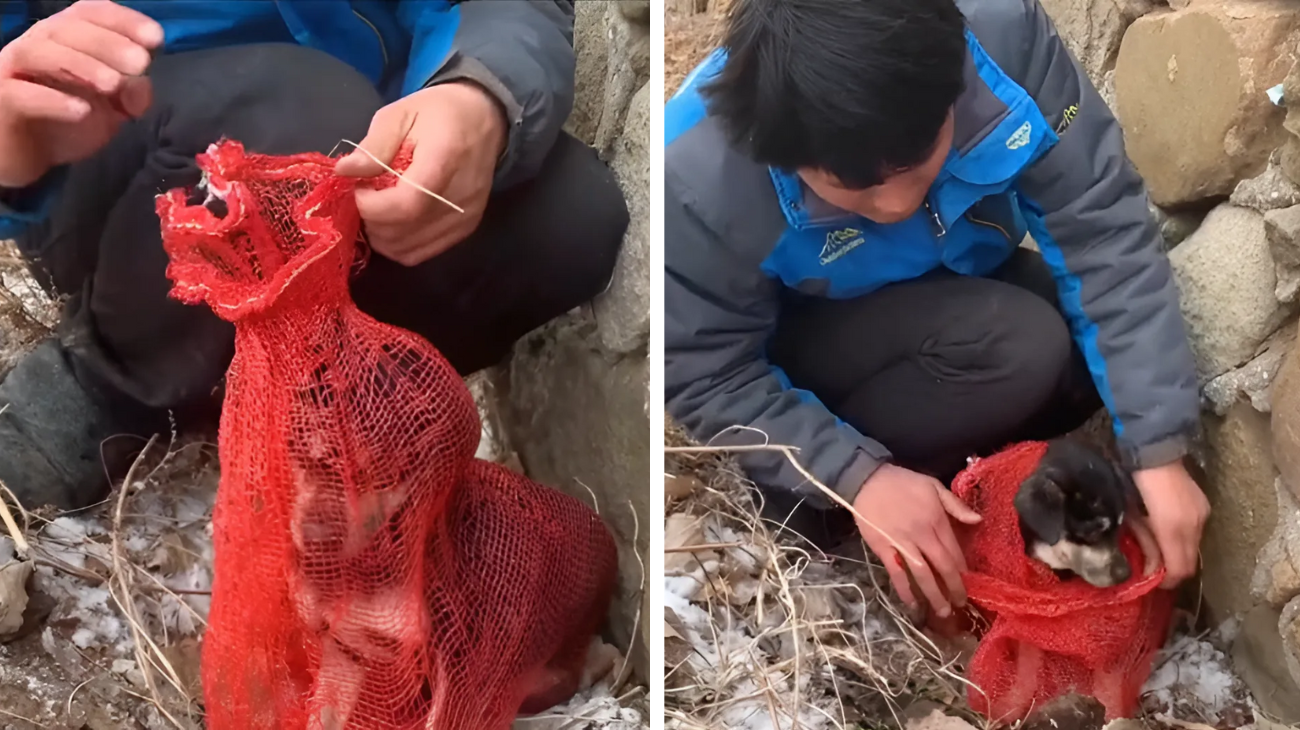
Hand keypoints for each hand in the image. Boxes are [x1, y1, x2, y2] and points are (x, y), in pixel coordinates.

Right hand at [0, 0, 162, 187]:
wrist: (25, 154)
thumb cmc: (67, 121)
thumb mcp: (110, 109)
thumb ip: (131, 94)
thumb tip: (141, 85)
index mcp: (66, 38)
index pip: (91, 14)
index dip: (123, 21)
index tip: (155, 38)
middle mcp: (37, 45)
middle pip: (67, 29)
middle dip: (108, 43)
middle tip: (140, 63)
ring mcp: (14, 71)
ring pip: (40, 53)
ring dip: (81, 64)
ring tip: (113, 84)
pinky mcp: (2, 102)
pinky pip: (21, 95)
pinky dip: (53, 100)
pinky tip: (82, 111)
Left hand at [335, 81, 506, 266]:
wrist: (484, 120)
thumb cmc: (438, 113)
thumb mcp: (400, 113)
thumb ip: (374, 145)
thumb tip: (344, 172)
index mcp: (445, 157)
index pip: (408, 203)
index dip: (373, 206)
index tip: (358, 189)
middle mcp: (461, 194)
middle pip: (406, 229)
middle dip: (372, 220)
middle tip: (365, 196)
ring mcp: (466, 216)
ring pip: (411, 248)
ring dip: (382, 235)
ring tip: (378, 208)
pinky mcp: (466, 228)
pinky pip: (423, 253)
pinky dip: (399, 245)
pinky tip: (392, 223)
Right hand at [852, 464, 981, 617]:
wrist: (867, 480)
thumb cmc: (902, 483)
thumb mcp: (933, 485)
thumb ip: (956, 505)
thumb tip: (978, 520)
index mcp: (936, 520)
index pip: (954, 551)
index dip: (963, 571)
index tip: (969, 584)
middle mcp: (922, 535)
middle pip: (943, 567)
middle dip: (954, 588)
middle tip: (960, 604)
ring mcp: (902, 544)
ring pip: (923, 574)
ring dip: (934, 595)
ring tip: (943, 611)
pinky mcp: (883, 549)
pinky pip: (896, 573)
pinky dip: (905, 590)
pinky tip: (912, 604)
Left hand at [1132, 460, 1209, 588]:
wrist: (1157, 452)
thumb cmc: (1136, 484)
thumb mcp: (1133, 515)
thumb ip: (1145, 543)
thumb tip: (1150, 570)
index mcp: (1172, 529)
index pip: (1180, 569)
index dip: (1169, 582)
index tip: (1155, 583)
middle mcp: (1194, 525)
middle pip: (1191, 563)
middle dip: (1175, 571)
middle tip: (1157, 571)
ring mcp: (1202, 516)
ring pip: (1195, 549)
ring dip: (1180, 555)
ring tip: (1161, 550)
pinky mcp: (1205, 508)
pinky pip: (1197, 534)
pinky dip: (1185, 541)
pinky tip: (1170, 533)